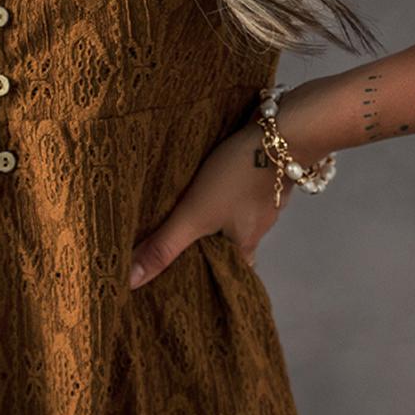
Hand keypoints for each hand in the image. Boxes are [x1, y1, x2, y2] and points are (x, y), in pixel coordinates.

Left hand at [128, 83, 315, 287]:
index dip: (212, 277)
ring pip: (238, 214)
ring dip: (220, 213)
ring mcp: (266, 198)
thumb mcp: (194, 214)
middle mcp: (259, 226)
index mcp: (245, 244)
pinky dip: (230, 187)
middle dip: (210, 243)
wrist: (283, 131)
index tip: (191, 277)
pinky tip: (213, 177)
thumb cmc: (239, 175)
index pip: (230, 274)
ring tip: (190, 206)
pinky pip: (244, 188)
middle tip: (182, 240)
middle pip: (232, 244)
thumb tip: (131, 283)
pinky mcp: (266, 172)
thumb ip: (164, 246)